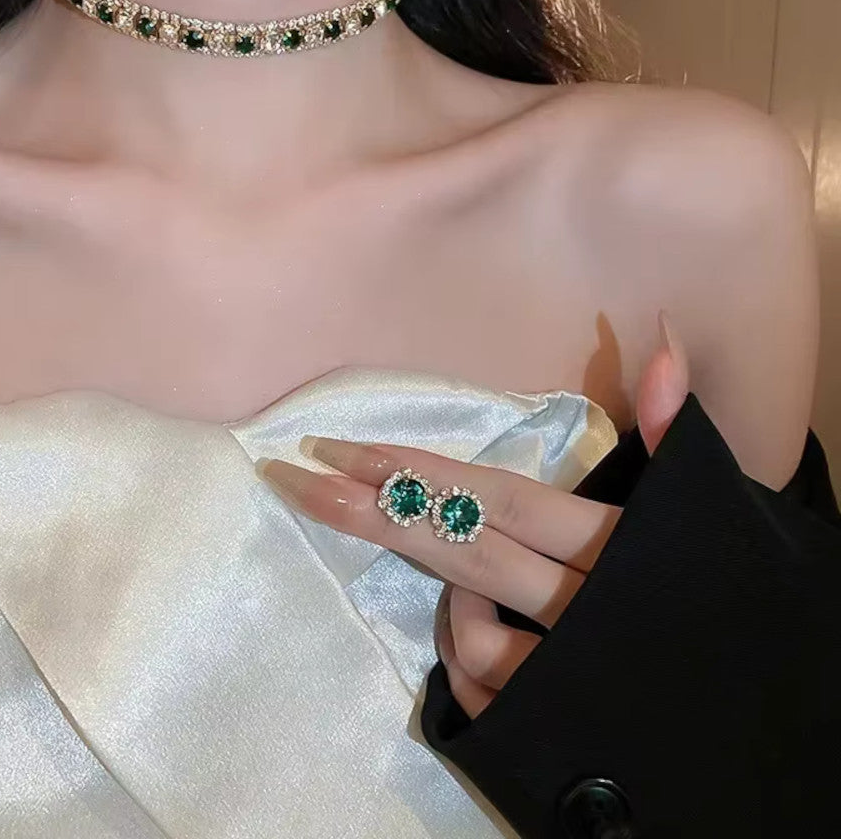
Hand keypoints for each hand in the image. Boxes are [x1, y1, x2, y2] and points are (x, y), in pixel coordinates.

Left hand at [255, 310, 688, 716]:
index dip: (414, 471)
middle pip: (457, 548)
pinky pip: (484, 695)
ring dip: (454, 602)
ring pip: (469, 638)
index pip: (497, 496)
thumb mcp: (700, 511)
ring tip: (468, 583)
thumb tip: (661, 337)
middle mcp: (586, 605)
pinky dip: (472, 659)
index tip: (337, 447)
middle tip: (294, 476)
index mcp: (615, 544)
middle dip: (369, 511)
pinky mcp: (557, 726)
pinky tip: (483, 634)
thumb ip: (673, 427)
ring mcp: (569, 672)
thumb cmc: (721, 590)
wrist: (767, 707)